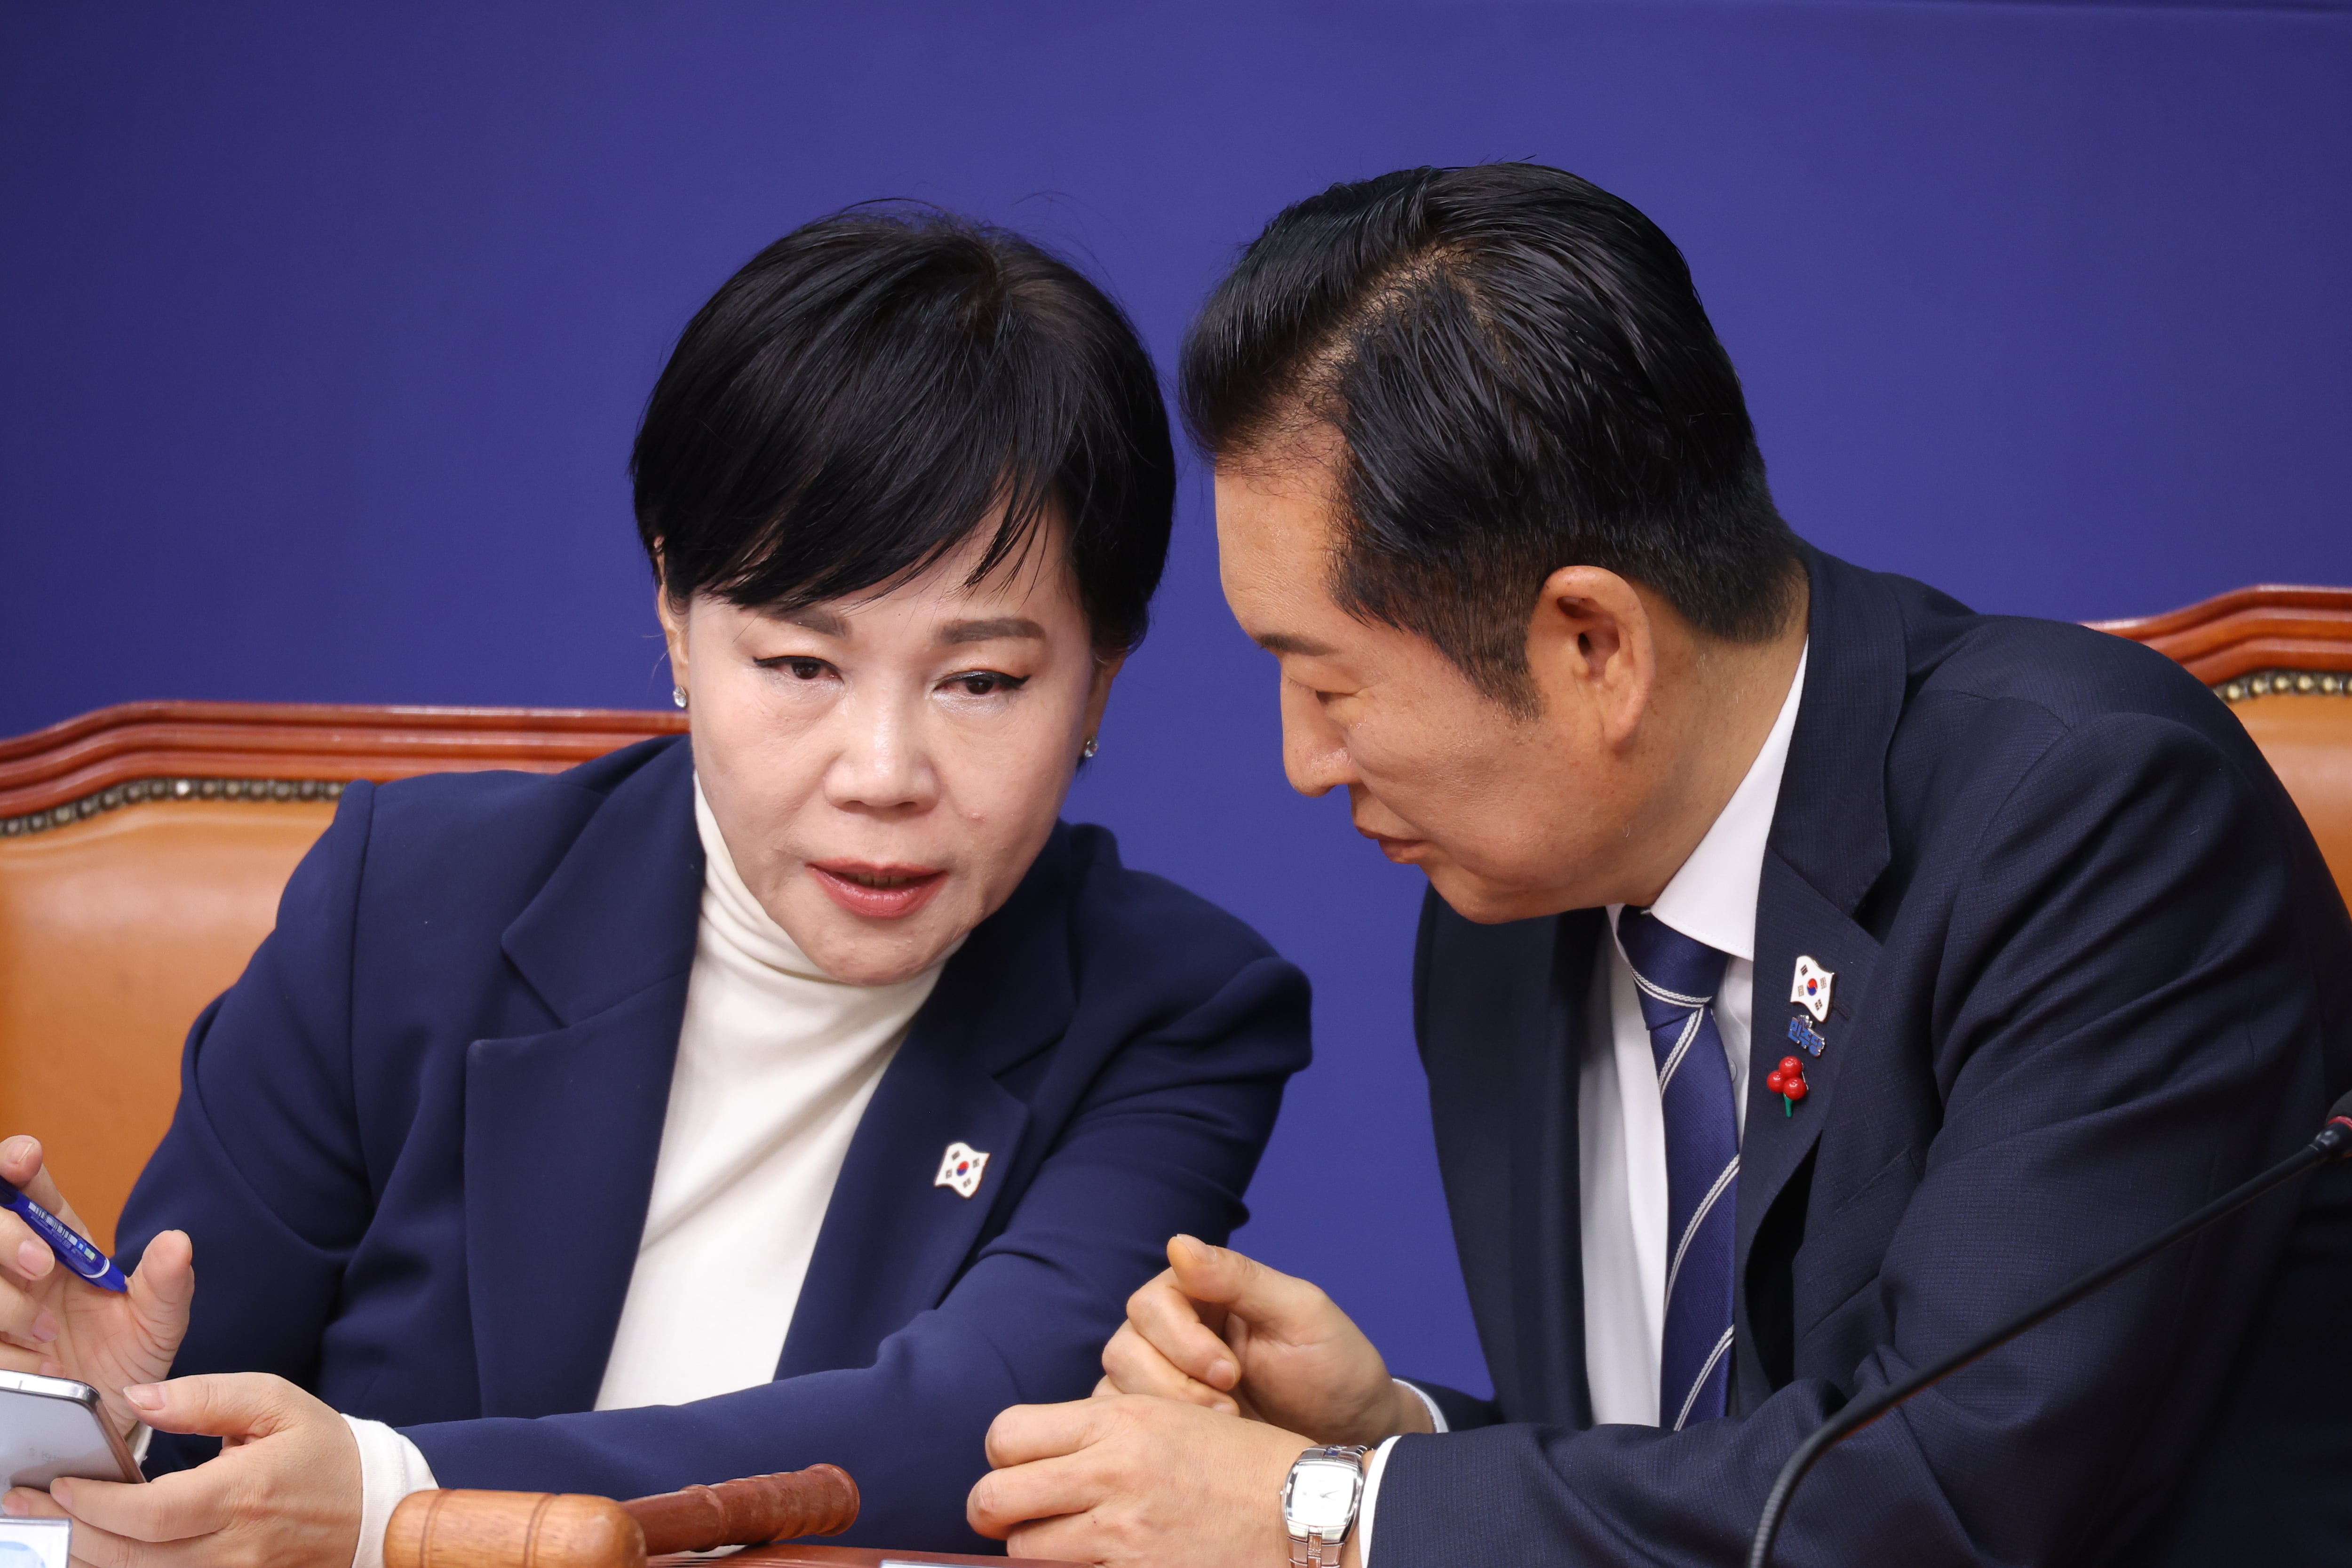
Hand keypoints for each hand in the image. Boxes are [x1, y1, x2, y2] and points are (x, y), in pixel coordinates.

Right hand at [0, 1137, 192, 1437]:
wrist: (105, 1418)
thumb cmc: (128, 1360)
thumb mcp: (158, 1324)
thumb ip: (167, 1285)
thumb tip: (177, 1243)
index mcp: (57, 1242)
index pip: (26, 1186)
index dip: (15, 1163)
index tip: (24, 1159)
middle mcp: (16, 1265)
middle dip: (5, 1234)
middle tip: (41, 1265)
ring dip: (4, 1303)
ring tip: (48, 1335)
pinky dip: (6, 1354)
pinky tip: (39, 1368)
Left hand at [3, 1373, 361, 1567]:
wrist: (375, 1511)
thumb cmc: (324, 1451)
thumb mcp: (275, 1401)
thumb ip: (205, 1396)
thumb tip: (138, 1399)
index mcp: (244, 1493)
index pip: (150, 1513)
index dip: (95, 1504)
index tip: (60, 1483)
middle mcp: (234, 1548)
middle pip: (130, 1557)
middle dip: (69, 1534)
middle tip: (26, 1508)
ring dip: (84, 1560)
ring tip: (50, 1532)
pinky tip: (96, 1554)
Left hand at [972, 1393, 1349, 1567]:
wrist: (1306, 1511)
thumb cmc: (1242, 1463)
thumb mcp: (1171, 1419)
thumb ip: (1103, 1433)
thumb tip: (1039, 1459)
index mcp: (1118, 1420)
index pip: (1007, 1435)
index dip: (1002, 1459)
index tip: (1017, 1472)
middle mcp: (1110, 1471)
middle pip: (994, 1496)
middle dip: (994, 1512)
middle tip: (1015, 1519)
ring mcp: (1121, 1533)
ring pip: (1023, 1549)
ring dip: (1035, 1552)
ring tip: (1068, 1546)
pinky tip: (1102, 1564)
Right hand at [1097, 1237, 1427, 1447]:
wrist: (1349, 1435)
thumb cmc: (1333, 1368)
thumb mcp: (1300, 1315)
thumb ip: (1239, 1278)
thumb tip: (1178, 1243)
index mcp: (1202, 1292)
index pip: (1152, 1303)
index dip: (1183, 1342)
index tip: (1231, 1373)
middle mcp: (1172, 1328)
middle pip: (1125, 1345)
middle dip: (1175, 1383)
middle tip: (1230, 1408)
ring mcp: (1161, 1375)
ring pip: (1117, 1383)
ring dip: (1168, 1411)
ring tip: (1224, 1426)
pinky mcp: (1161, 1418)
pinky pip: (1121, 1420)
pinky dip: (1148, 1434)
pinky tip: (1194, 1445)